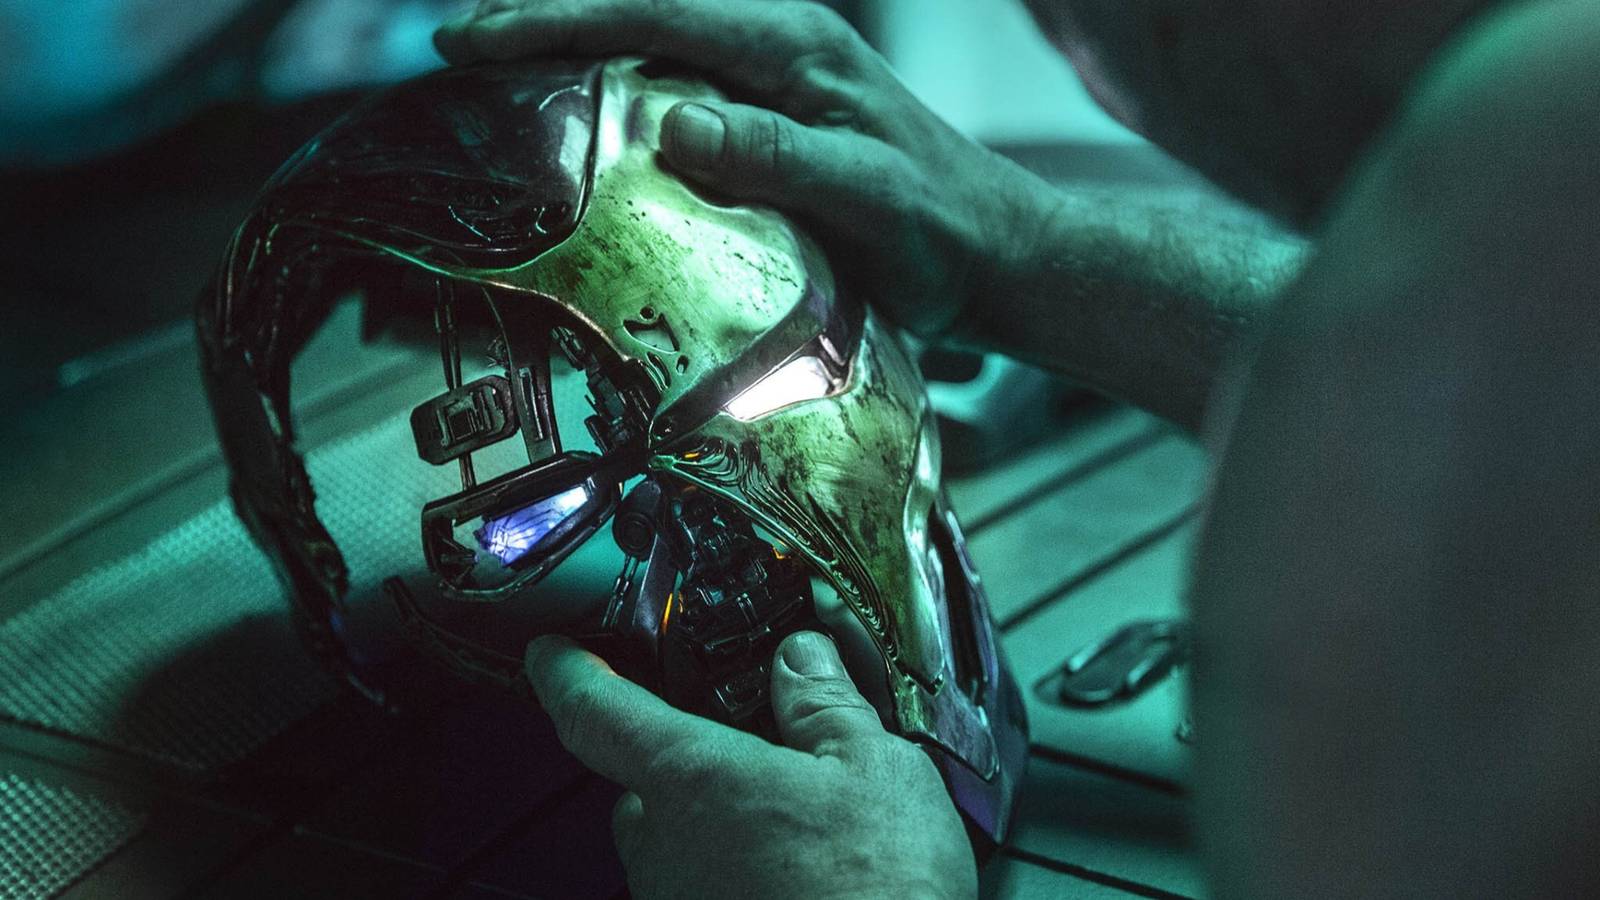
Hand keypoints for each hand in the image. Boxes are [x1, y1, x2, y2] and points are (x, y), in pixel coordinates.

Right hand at [434, 0, 1063, 335]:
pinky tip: (574, 127)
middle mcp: (778, 47)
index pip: (653, 12)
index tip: (470, 42)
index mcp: (794, 48)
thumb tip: (678, 122)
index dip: (554, 21)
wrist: (998, 256)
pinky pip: (672, 87)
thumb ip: (785, 158)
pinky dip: (611, 94)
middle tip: (453, 54)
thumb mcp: (872, 199)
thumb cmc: (943, 234)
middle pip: (637, 13)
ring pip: (648, 46)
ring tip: (490, 84)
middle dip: (541, 25)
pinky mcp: (772, 119)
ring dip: (570, 55)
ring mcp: (774, 80)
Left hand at [523, 630, 975, 899]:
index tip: (552, 652)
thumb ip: (824, 705)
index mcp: (691, 778)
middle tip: (744, 749)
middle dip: (683, 766)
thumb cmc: (878, 887)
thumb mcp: (875, 769)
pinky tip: (797, 876)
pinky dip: (737, 875)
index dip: (565, 674)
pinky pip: (703, 892)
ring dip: (714, 827)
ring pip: (673, 849)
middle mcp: (665, 847)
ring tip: (794, 821)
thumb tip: (800, 659)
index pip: (593, 713)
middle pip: (640, 790)